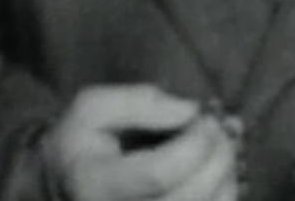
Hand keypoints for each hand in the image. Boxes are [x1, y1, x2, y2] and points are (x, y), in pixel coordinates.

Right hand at [44, 84, 240, 200]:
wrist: (67, 187)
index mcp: (96, 187)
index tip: (203, 117)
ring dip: (227, 173)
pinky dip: (226, 191)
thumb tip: (190, 111)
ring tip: (220, 147)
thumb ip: (139, 103)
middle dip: (218, 155)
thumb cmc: (82, 144)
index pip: (159, 174)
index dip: (194, 142)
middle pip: (191, 197)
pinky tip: (218, 170)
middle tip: (219, 128)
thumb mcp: (93, 108)